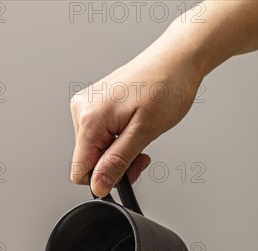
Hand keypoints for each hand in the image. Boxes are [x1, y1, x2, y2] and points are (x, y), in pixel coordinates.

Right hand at [70, 35, 203, 196]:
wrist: (177, 59)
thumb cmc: (166, 86)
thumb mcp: (144, 133)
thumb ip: (117, 162)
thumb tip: (97, 185)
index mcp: (89, 119)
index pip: (80, 171)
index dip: (104, 179)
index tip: (128, 169)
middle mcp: (82, 110)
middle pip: (88, 161)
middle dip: (114, 165)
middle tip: (140, 154)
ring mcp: (87, 106)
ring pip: (94, 150)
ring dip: (118, 153)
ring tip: (140, 137)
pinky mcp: (95, 104)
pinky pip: (99, 136)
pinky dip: (117, 140)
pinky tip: (133, 128)